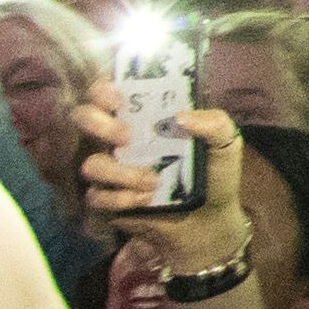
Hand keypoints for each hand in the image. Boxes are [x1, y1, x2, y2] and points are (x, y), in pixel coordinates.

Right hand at [83, 107, 253, 276]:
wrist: (210, 223)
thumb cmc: (215, 176)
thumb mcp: (226, 144)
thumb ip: (215, 123)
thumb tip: (180, 117)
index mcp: (146, 118)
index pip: (109, 90)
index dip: (102, 86)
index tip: (116, 95)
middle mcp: (120, 139)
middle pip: (81, 118)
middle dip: (97, 123)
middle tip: (127, 136)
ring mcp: (109, 169)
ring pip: (89, 163)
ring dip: (120, 172)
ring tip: (152, 181)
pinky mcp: (105, 200)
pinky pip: (96, 196)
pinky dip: (122, 198)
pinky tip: (146, 199)